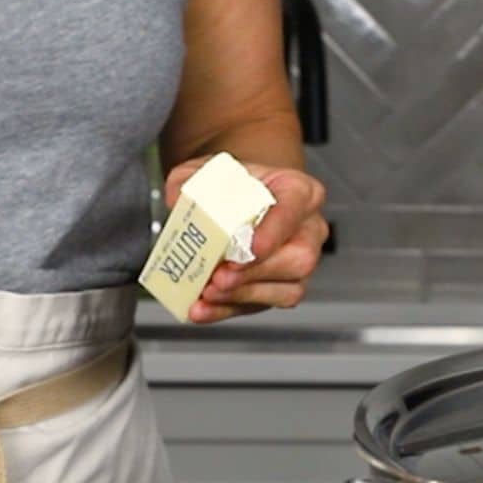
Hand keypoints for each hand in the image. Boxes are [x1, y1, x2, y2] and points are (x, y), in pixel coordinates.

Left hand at [164, 157, 327, 324]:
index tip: (250, 248)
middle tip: (219, 278)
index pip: (295, 206)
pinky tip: (203, 309)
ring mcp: (297, 262)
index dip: (275, 231)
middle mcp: (306, 228)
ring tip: (207, 294)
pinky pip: (263, 306)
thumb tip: (176, 198)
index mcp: (297, 190)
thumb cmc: (229, 187)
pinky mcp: (280, 288)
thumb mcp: (204, 172)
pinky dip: (228, 310)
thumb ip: (189, 180)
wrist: (232, 203)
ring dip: (242, 296)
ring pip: (287, 289)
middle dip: (254, 273)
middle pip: (298, 257)